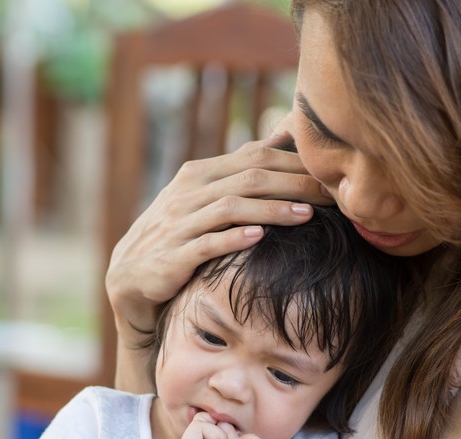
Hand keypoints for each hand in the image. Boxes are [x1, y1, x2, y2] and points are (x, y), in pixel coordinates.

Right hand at [106, 134, 333, 338]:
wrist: (129, 277)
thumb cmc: (179, 236)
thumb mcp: (205, 198)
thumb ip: (240, 172)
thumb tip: (283, 138)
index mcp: (199, 174)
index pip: (254, 157)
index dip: (295, 162)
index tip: (330, 172)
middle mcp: (188, 193)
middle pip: (248, 178)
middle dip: (294, 183)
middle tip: (331, 193)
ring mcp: (179, 224)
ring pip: (231, 208)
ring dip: (272, 210)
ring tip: (307, 216)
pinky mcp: (173, 256)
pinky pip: (207, 244)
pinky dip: (233, 239)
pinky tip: (259, 238)